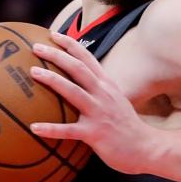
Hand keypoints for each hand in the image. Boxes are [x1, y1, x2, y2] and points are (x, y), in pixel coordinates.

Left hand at [28, 32, 154, 174]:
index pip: (87, 58)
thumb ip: (100, 90)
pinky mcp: (95, 133)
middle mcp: (103, 94)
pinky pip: (68, 130)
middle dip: (56, 55)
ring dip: (52, 79)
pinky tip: (34, 128)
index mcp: (107, 85)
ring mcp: (99, 112)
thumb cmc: (126, 126)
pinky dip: (51, 129)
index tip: (53, 34)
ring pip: (72, 91)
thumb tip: (80, 83)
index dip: (70, 44)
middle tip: (36, 47)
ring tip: (34, 71)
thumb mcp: (116, 100)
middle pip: (77, 68)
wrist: (146, 147)